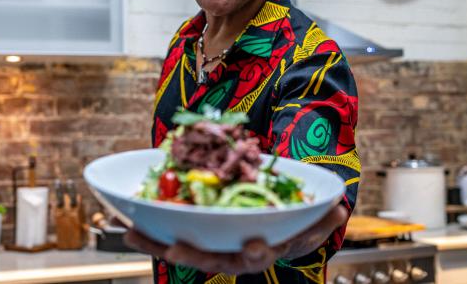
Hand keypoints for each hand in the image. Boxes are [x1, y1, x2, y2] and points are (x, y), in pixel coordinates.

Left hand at [124, 203, 348, 274]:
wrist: (274, 219)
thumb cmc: (290, 218)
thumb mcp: (311, 215)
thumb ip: (323, 214)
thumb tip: (338, 208)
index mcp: (263, 248)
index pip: (259, 254)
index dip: (256, 251)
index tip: (256, 245)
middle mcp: (234, 253)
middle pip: (214, 259)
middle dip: (196, 254)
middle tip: (178, 246)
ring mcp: (213, 247)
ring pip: (184, 250)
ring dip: (158, 243)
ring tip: (133, 233)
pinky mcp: (194, 235)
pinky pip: (169, 236)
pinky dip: (150, 232)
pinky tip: (127, 225)